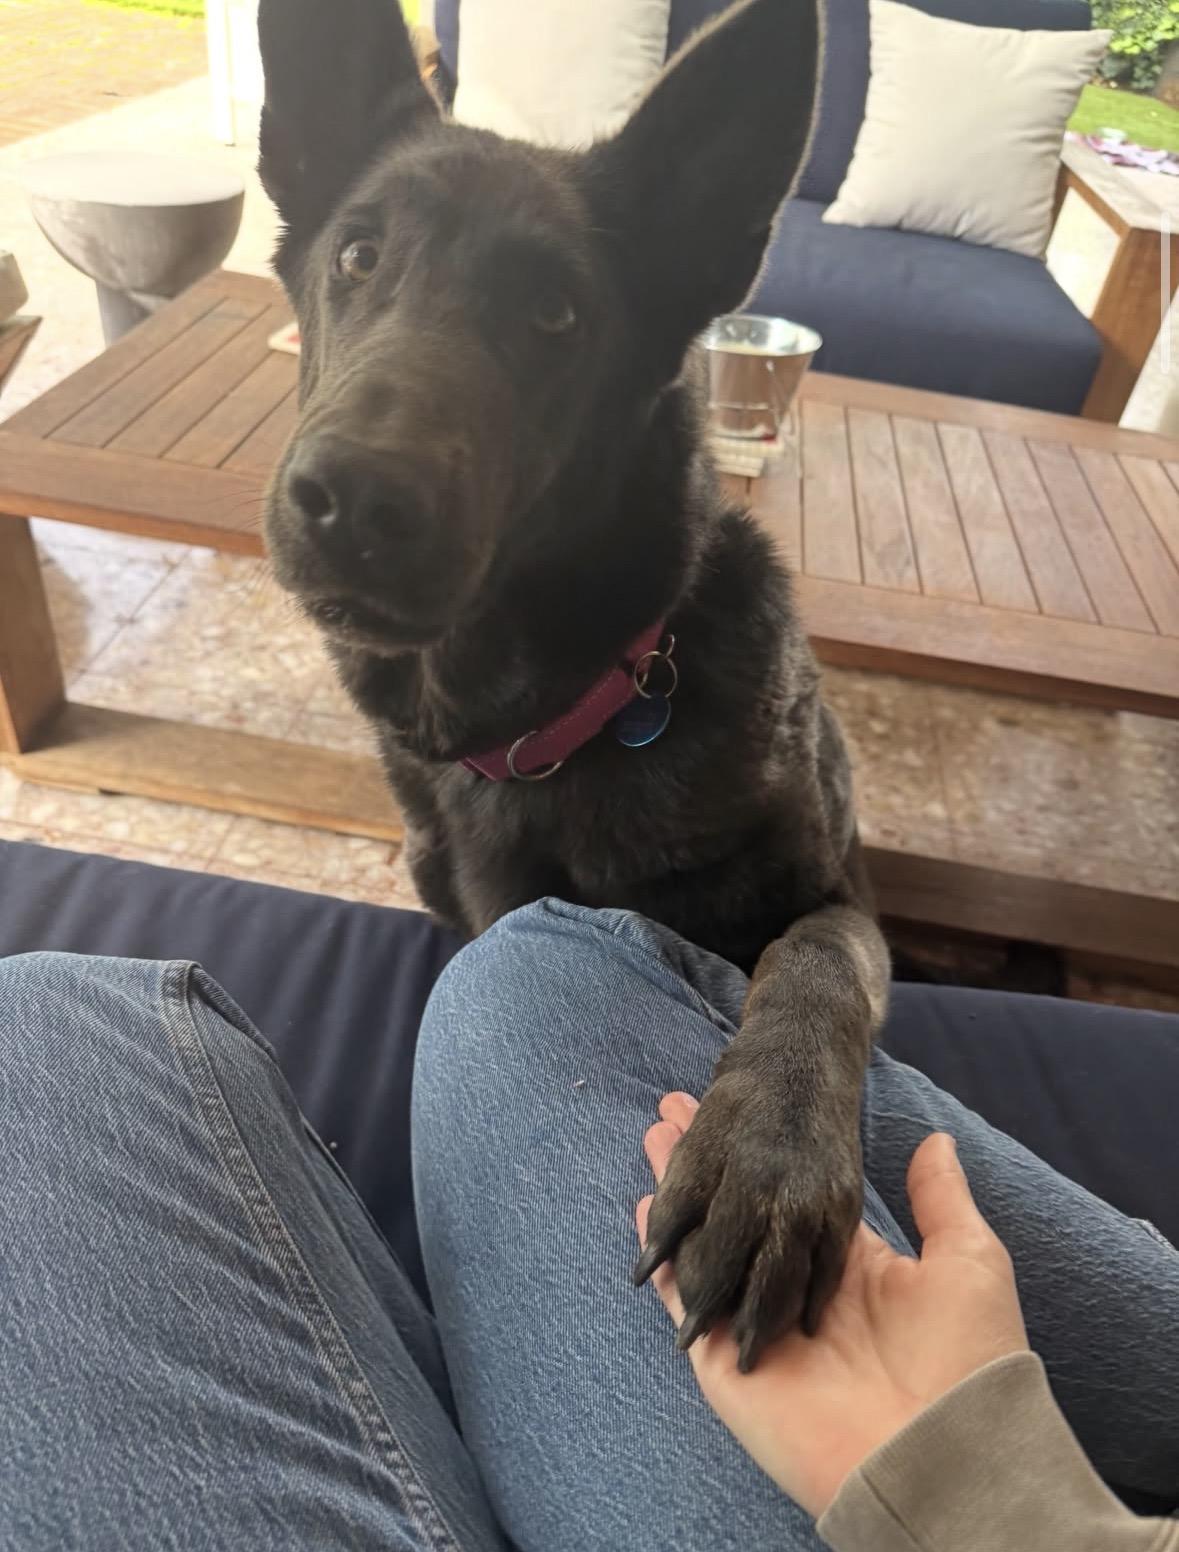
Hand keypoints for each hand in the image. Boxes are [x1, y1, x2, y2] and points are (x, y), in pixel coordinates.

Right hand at [636, 1096, 1028, 1518]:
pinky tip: (647, 1213)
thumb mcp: (967, 1261)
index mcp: (845, 1264)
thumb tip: (936, 1138)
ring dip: (676, 1194)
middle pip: (736, 1210)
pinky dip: (664, 1259)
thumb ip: (939, 1199)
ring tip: (653, 1139)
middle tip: (674, 1108)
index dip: (758, 1152)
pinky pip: (687, 1301)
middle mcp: (793, 1287)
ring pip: (704, 1243)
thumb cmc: (966, 1358)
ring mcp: (757, 1323)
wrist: (943, 1454)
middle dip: (706, 1162)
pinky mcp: (729, 1362)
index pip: (784, 1196)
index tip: (736, 1105)